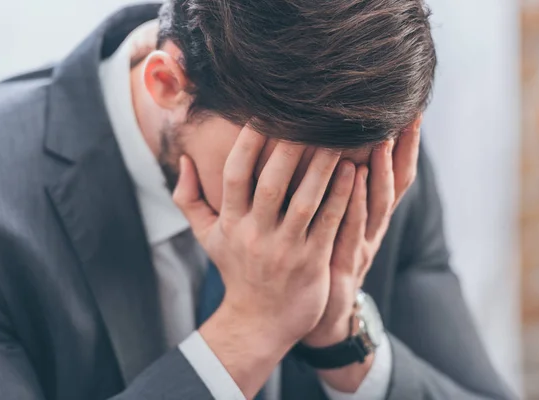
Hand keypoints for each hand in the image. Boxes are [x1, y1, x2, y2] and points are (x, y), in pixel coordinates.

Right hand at [173, 125, 355, 397]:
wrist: (259, 321)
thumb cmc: (236, 270)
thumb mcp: (207, 236)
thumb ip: (189, 198)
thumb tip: (184, 159)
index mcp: (230, 223)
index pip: (235, 176)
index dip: (247, 143)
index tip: (262, 114)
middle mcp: (255, 235)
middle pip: (271, 184)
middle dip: (289, 148)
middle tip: (307, 115)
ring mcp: (285, 249)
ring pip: (305, 201)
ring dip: (322, 168)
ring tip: (338, 138)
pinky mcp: (311, 262)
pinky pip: (328, 224)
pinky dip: (341, 197)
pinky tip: (354, 172)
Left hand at [302, 117, 421, 392]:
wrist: (319, 316)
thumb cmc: (325, 261)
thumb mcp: (334, 223)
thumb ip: (335, 191)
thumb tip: (336, 150)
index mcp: (372, 216)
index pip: (395, 174)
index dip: (405, 144)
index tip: (410, 109)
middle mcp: (374, 228)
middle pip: (395, 184)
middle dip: (402, 150)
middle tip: (405, 114)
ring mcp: (362, 246)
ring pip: (377, 204)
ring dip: (380, 170)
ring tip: (380, 138)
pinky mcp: (344, 263)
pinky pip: (350, 228)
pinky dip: (353, 202)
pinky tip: (351, 178)